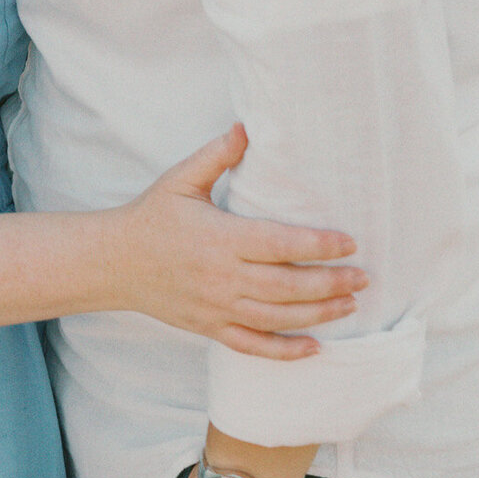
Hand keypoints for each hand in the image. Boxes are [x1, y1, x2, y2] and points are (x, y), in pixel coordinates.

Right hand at [117, 123, 366, 356]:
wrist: (114, 261)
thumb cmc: (152, 215)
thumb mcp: (181, 179)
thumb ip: (217, 155)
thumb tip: (246, 127)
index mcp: (219, 238)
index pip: (280, 244)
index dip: (318, 245)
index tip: (348, 242)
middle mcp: (222, 277)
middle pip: (288, 286)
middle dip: (331, 282)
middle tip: (363, 276)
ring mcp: (217, 307)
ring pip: (278, 317)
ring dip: (320, 313)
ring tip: (350, 303)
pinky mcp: (211, 328)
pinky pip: (254, 345)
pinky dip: (286, 350)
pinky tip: (314, 347)